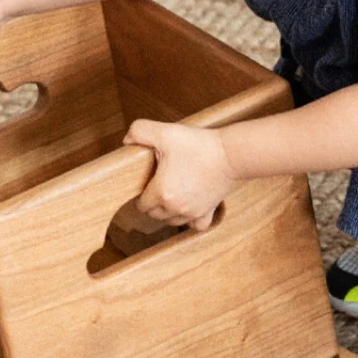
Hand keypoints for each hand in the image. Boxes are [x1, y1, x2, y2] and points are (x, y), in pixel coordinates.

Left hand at [122, 120, 238, 230]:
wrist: (231, 153)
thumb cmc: (199, 144)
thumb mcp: (165, 132)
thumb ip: (139, 131)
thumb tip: (126, 140)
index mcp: (161, 192)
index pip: (141, 206)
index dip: (140, 195)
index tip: (146, 183)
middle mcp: (176, 208)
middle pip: (154, 216)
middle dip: (151, 204)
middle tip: (157, 186)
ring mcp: (193, 212)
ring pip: (172, 222)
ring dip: (167, 213)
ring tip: (171, 194)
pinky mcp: (208, 212)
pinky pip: (195, 226)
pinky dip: (190, 220)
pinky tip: (189, 208)